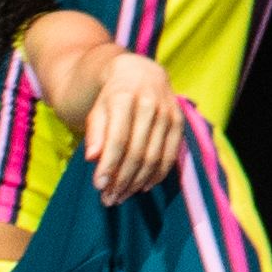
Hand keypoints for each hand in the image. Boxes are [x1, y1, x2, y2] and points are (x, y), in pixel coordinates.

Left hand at [59, 44, 184, 196]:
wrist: (140, 73)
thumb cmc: (112, 97)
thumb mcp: (97, 109)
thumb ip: (95, 132)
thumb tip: (92, 158)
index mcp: (125, 97)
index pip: (118, 139)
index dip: (109, 165)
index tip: (98, 186)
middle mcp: (150, 103)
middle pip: (137, 152)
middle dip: (122, 180)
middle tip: (109, 199)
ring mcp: (168, 112)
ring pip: (154, 157)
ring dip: (138, 182)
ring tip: (122, 196)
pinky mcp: (180, 121)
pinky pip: (171, 155)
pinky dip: (158, 175)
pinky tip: (143, 187)